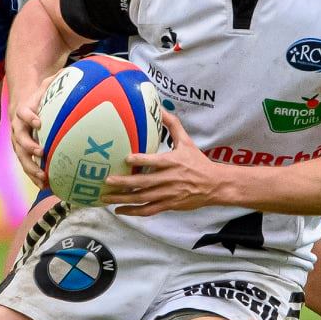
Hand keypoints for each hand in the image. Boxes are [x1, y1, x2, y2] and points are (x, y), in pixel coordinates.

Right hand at [8, 75, 50, 187]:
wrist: (21, 103)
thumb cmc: (39, 94)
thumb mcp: (46, 84)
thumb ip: (57, 79)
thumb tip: (73, 70)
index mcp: (23, 111)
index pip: (23, 113)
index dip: (29, 116)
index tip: (38, 121)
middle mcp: (18, 127)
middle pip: (19, 139)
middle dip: (29, 147)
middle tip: (41, 153)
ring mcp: (19, 141)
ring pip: (21, 156)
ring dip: (30, 167)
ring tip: (42, 177)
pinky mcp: (23, 152)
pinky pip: (27, 165)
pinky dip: (35, 176)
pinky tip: (47, 186)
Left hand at [103, 108, 224, 215]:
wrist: (214, 185)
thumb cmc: (198, 162)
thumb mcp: (187, 141)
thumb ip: (172, 125)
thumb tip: (160, 108)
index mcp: (173, 162)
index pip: (156, 161)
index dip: (141, 160)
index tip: (126, 158)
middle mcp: (169, 179)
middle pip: (144, 182)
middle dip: (124, 182)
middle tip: (107, 180)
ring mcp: (168, 194)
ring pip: (143, 198)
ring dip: (123, 198)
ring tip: (106, 197)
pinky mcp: (169, 205)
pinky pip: (148, 210)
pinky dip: (133, 211)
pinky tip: (119, 210)